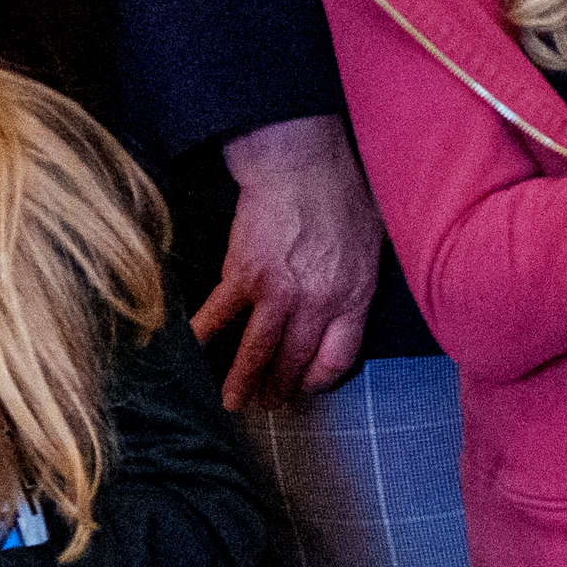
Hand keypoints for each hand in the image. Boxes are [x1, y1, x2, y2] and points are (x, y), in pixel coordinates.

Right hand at [195, 116, 381, 406]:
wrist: (303, 162)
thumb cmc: (344, 192)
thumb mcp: (373, 241)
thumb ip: (362, 279)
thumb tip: (353, 302)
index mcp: (353, 296)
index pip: (337, 358)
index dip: (319, 380)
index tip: (306, 386)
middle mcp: (317, 304)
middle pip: (295, 362)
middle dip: (279, 389)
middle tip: (266, 403)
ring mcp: (278, 293)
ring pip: (257, 352)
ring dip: (242, 382)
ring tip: (232, 402)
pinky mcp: (243, 275)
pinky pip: (219, 316)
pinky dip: (203, 337)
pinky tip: (192, 352)